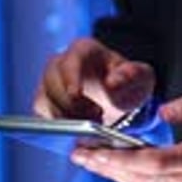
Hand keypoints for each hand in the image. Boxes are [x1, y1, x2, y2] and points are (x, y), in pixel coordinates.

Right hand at [33, 37, 155, 123]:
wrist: (118, 96)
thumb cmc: (127, 81)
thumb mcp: (139, 76)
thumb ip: (132, 74)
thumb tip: (112, 82)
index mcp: (83, 49)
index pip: (71, 59)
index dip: (70, 77)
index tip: (75, 95)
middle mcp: (61, 62)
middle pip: (51, 80)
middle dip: (69, 103)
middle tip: (93, 118)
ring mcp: (49, 82)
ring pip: (43, 99)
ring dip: (63, 117)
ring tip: (90, 125)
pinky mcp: (45, 103)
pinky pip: (41, 116)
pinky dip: (56, 127)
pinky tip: (76, 132)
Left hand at [71, 91, 181, 181]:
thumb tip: (163, 110)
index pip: (149, 163)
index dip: (115, 159)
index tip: (91, 149)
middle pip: (139, 179)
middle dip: (106, 166)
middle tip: (79, 152)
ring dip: (116, 175)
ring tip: (92, 159)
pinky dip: (135, 181)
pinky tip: (120, 170)